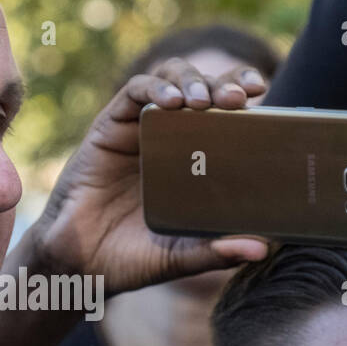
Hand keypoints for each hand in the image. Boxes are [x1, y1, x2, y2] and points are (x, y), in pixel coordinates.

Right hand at [19, 58, 270, 296]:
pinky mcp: (110, 127)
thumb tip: (263, 249)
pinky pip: (134, 92)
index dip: (245, 98)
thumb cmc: (131, 259)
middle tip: (241, 98)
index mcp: (193, 161)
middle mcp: (170, 138)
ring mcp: (140, 130)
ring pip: (171, 80)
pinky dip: (154, 88)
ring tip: (204, 100)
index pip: (226, 116)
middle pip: (203, 89)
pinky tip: (170, 100)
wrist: (79, 265)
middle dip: (224, 83)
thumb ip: (216, 251)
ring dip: (192, 80)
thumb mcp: (180, 256)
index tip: (266, 98)